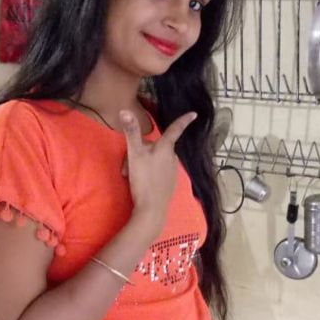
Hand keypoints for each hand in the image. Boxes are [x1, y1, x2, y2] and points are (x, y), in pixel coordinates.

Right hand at [120, 110, 196, 231]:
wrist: (152, 209)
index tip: (194, 113)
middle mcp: (172, 158)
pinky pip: (157, 172)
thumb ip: (131, 132)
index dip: (183, 120)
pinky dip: (148, 174)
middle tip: (129, 164)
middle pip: (156, 147)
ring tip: (132, 175)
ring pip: (155, 160)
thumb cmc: (144, 179)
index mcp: (166, 148)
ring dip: (142, 164)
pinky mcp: (169, 184)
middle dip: (141, 151)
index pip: (175, 129)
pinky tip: (142, 183)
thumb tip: (124, 110)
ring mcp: (172, 172)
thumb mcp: (134, 154)